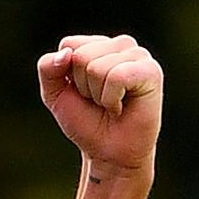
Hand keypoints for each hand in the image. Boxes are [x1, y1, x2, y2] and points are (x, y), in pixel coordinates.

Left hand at [37, 35, 162, 175]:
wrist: (108, 153)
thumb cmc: (86, 121)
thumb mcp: (54, 94)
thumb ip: (47, 68)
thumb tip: (66, 54)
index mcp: (99, 44)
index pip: (69, 44)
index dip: (68, 76)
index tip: (83, 93)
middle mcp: (121, 44)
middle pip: (81, 56)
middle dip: (83, 86)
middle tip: (100, 102)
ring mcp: (139, 56)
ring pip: (97, 67)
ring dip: (98, 95)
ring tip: (112, 104)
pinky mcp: (151, 71)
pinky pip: (117, 76)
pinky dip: (111, 98)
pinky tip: (122, 107)